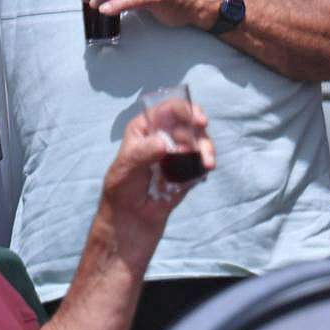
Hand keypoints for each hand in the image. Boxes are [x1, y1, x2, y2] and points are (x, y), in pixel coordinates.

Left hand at [100, 97, 215, 226]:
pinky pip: (202, 159)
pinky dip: (206, 162)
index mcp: (146, 128)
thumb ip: (143, 153)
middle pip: (189, 122)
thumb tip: (164, 144)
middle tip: (204, 143)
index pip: (168, 109)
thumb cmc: (122, 189)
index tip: (198, 120)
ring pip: (200, 140)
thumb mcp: (126, 168)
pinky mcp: (189, 167)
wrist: (132, 220)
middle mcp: (164, 135)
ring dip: (207, 148)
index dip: (185, 110)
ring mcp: (178, 151)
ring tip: (207, 163)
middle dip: (199, 131)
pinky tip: (205, 169)